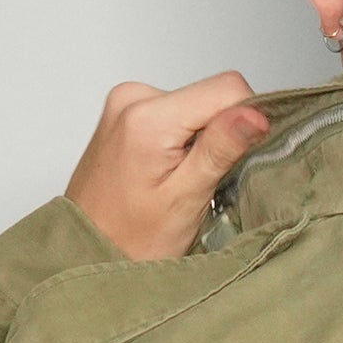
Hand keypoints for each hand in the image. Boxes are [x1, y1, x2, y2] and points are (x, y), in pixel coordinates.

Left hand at [65, 73, 269, 259]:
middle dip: (218, 137)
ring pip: (196, 108)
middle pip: (210, 98)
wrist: (86, 253)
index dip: (245, 122)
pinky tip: (167, 174)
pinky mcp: (126, 113)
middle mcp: (132, 98)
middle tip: (198, 182)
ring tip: (178, 182)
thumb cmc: (130, 240)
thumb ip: (221, 148)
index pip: (228, 88)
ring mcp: (126, 104)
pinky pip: (176, 115)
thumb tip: (256, 113)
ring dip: (199, 143)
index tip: (234, 161)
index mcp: (147, 116)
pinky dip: (182, 142)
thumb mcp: (186, 199)